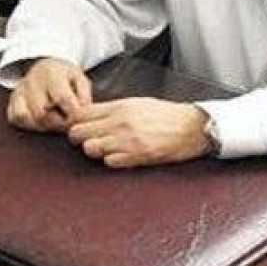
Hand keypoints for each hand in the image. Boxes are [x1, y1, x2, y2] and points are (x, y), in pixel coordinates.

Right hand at [6, 58, 92, 132]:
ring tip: (54, 118)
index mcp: (51, 72)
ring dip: (45, 125)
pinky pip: (17, 119)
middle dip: (58, 122)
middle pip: (43, 113)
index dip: (72, 113)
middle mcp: (31, 80)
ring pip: (29, 118)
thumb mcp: (80, 78)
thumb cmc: (64, 76)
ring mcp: (19, 91)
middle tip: (66, 119)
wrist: (44, 67)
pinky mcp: (12, 101)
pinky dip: (29, 124)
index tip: (77, 117)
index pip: (62, 98)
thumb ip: (84, 96)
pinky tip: (40, 119)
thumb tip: (81, 115)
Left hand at [67, 98, 211, 167]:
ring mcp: (128, 140)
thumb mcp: (136, 103)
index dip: (75, 121)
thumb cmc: (165, 115)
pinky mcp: (138, 156)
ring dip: (94, 151)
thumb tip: (89, 115)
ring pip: (91, 148)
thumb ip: (111, 109)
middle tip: (87, 139)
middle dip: (78, 138)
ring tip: (104, 149)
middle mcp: (120, 122)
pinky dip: (110, 161)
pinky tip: (118, 156)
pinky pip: (110, 162)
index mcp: (119, 107)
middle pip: (79, 132)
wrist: (191, 127)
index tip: (78, 126)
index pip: (81, 114)